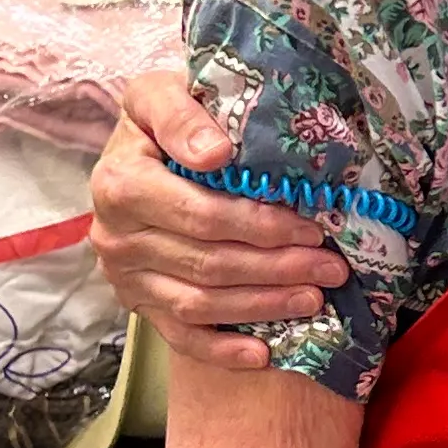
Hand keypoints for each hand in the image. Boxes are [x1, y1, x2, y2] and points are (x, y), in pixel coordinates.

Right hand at [91, 68, 343, 367]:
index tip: (311, 227)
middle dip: (278, 267)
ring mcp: (125, 275)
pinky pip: (180, 336)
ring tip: (316, 298)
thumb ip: (181, 114)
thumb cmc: (166, 118)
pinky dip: (222, 349)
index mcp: (120, 183)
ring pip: (201, 303)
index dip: (260, 225)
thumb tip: (216, 153)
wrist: (138, 147)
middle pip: (209, 262)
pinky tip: (264, 353)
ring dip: (263, 305)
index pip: (201, 215)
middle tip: (333, 268)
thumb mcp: (160, 94)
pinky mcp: (138, 302)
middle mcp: (115, 235)